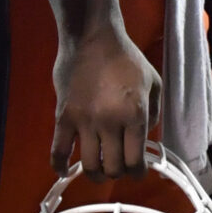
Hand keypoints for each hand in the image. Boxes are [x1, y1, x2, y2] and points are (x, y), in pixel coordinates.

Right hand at [51, 24, 159, 180]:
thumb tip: (144, 139)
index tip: (136, 172)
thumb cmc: (127, 57)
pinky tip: (64, 171)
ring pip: (89, 165)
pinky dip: (60, 166)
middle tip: (118, 166)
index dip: (137, 173)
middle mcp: (110, 123)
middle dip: (117, 173)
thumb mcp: (153, 83)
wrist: (93, 37)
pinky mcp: (64, 117)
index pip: (135, 161)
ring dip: (95, 175)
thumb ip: (153, 114)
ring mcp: (84, 121)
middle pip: (112, 168)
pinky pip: (58, 150)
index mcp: (135, 115)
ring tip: (97, 171)